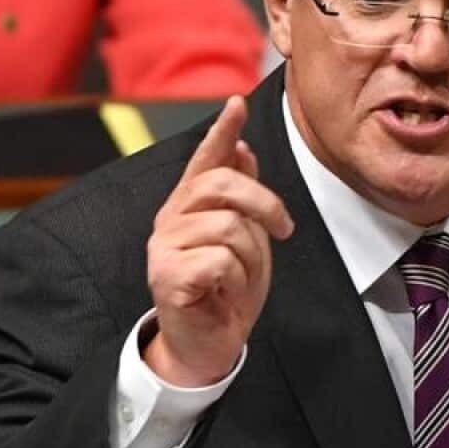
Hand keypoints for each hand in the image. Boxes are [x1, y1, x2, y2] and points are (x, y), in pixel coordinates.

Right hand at [144, 95, 293, 386]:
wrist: (208, 346)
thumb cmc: (226, 293)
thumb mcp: (245, 240)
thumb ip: (240, 199)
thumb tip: (243, 149)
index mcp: (190, 207)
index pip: (206, 160)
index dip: (223, 130)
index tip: (237, 102)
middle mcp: (171, 219)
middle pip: (223, 185)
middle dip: (266, 204)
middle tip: (284, 231)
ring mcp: (164, 246)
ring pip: (230, 227)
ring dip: (251, 259)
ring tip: (239, 280)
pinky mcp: (166, 275)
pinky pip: (221, 260)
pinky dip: (236, 280)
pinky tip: (223, 294)